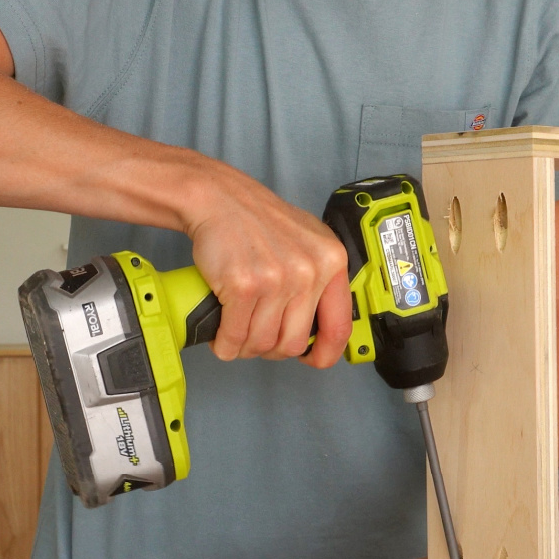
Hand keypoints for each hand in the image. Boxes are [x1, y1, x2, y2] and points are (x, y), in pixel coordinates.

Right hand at [184, 158, 351, 367]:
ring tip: (237, 331)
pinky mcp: (243, 285)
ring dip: (245, 346)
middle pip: (293, 343)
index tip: (311, 359)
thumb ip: (321, 279)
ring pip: (262, 343)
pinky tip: (221, 335)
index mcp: (332, 262)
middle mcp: (309, 271)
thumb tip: (321, 327)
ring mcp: (277, 279)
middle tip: (257, 336)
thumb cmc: (259, 222)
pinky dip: (224, 344)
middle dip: (270, 349)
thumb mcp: (308, 242)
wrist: (219, 199)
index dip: (324, 353)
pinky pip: (235, 336)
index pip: (339, 327)